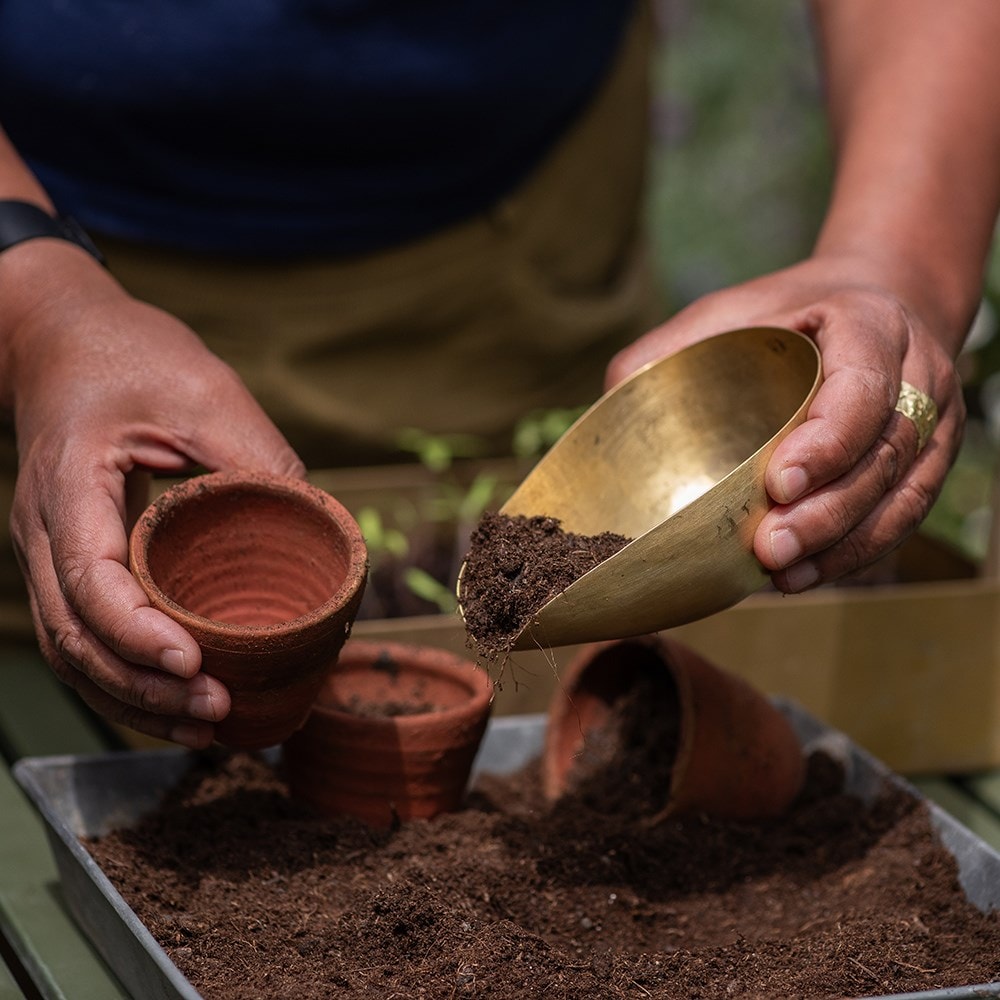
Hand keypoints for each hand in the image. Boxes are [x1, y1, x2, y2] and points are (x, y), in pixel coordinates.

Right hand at [4, 241, 304, 746]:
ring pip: (73, 652)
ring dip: (134, 699)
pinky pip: (86, 636)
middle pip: (75, 637)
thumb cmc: (134, 357)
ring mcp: (51, 552)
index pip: (87, 579)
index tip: (195, 663)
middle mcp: (45, 531)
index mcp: (70, 485)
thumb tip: (321, 531)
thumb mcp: (206, 393)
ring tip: (207, 727)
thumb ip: (258, 460)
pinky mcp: (73, 561)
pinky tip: (179, 702)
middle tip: (218, 710)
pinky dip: (127, 678)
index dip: (136, 632)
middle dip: (144, 686)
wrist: (67, 339)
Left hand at [606, 255, 964, 592]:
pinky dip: (853, 553)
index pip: (864, 388)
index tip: (777, 483)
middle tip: (769, 547)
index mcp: (871, 326)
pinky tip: (802, 576)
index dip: (828, 442)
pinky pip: (901, 518)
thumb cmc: (789, 314)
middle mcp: (918, 377)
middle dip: (827, 511)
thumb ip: (673, 346)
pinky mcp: (926, 465)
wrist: (870, 305)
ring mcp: (932, 425)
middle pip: (885, 455)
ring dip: (841, 544)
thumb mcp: (732, 310)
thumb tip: (611, 395)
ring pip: (901, 496)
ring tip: (781, 573)